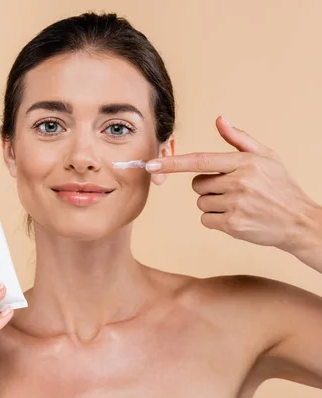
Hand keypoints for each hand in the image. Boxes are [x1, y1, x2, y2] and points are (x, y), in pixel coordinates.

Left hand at [145, 116, 321, 253]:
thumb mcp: (266, 157)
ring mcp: (236, 205)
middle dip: (209, 186)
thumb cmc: (280, 187)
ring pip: (201, 202)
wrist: (299, 222)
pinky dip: (216, 220)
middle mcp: (239, 182)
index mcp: (244, 162)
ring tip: (239, 204)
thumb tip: (219, 120)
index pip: (200, 160)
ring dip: (213, 204)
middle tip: (234, 190)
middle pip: (197, 184)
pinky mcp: (233, 225)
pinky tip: (237, 217)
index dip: (172, 163)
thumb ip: (240, 139)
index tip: (149, 163)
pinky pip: (206, 219)